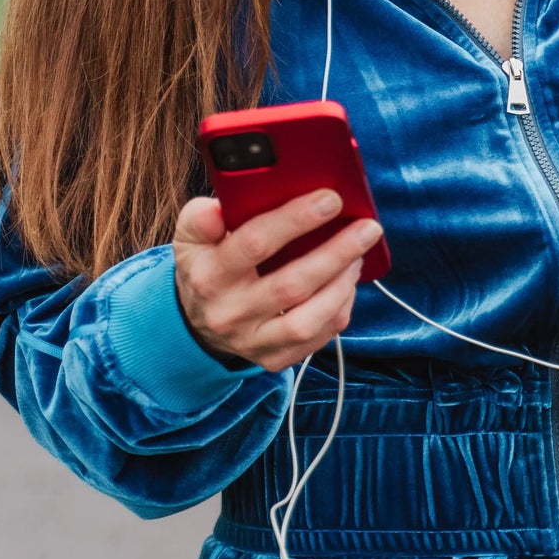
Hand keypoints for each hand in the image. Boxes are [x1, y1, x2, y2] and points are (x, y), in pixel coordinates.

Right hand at [172, 188, 382, 372]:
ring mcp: (252, 341)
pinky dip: (339, 309)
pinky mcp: (272, 359)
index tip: (331, 199)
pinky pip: (316, 338)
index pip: (255, 244)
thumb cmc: (206, 264)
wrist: (196, 319)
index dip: (296, 219)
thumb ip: (200, 217)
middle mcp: (230, 312)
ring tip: (359, 255)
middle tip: (368, 228)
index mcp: (210, 275)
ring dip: (342, 285)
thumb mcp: (191, 236)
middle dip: (336, 253)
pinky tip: (347, 282)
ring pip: (307, 320)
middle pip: (291, 285)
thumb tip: (219, 209)